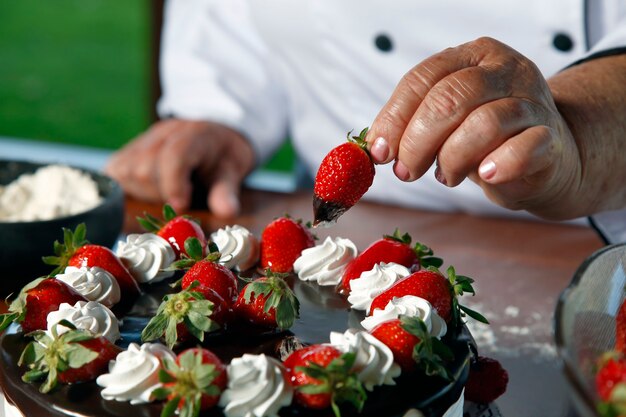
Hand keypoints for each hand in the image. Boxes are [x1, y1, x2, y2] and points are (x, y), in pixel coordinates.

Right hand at [105, 119, 254, 216]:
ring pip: (125, 173)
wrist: (210, 138)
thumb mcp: (232, 172)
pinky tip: (146, 195)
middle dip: (161, 193)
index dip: (174, 183)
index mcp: (193, 134)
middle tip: (181, 201)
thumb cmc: (221, 159)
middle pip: (145, 168)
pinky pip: (113, 175)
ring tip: (166, 196)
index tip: (180, 207)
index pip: (175, 155)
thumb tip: (228, 213)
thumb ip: (226, 192)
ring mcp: (139, 143)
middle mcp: (162, 134)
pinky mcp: (122, 156)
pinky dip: (127, 191)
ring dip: (144, 194)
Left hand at [367, 37, 580, 218]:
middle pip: (451, 97)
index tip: (379, 151)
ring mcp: (533, 102)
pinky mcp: (551, 138)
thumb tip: (375, 147)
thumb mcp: (446, 122)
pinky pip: (524, 148)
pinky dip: (499, 164)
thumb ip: (413, 125)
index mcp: (472, 57)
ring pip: (485, 123)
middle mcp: (504, 70)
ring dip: (452, 158)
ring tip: (444, 176)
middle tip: (405, 171)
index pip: (423, 78)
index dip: (395, 117)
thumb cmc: (485, 139)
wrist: (547, 156)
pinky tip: (485, 175)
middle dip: (418, 141)